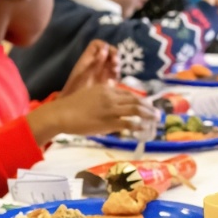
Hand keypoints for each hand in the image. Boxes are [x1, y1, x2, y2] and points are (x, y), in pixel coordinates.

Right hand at [27, 84, 157, 143]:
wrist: (61, 113)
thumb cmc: (72, 105)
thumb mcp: (90, 92)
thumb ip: (103, 93)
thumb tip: (112, 92)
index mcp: (106, 88)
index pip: (127, 93)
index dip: (139, 99)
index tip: (146, 104)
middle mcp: (111, 97)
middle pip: (134, 100)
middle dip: (148, 106)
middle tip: (156, 112)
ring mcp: (110, 110)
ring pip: (135, 110)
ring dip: (147, 115)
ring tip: (155, 119)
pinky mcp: (108, 122)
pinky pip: (128, 123)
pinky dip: (137, 126)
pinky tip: (143, 129)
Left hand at [63, 40, 116, 94]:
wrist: (73, 104)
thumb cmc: (75, 88)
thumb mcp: (84, 74)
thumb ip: (94, 62)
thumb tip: (104, 49)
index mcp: (88, 58)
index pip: (97, 45)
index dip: (105, 46)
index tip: (110, 53)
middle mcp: (95, 62)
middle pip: (108, 53)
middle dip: (114, 56)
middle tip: (115, 63)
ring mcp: (101, 71)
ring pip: (113, 64)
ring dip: (116, 66)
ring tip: (115, 72)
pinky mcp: (106, 81)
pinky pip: (114, 75)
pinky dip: (116, 76)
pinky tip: (114, 81)